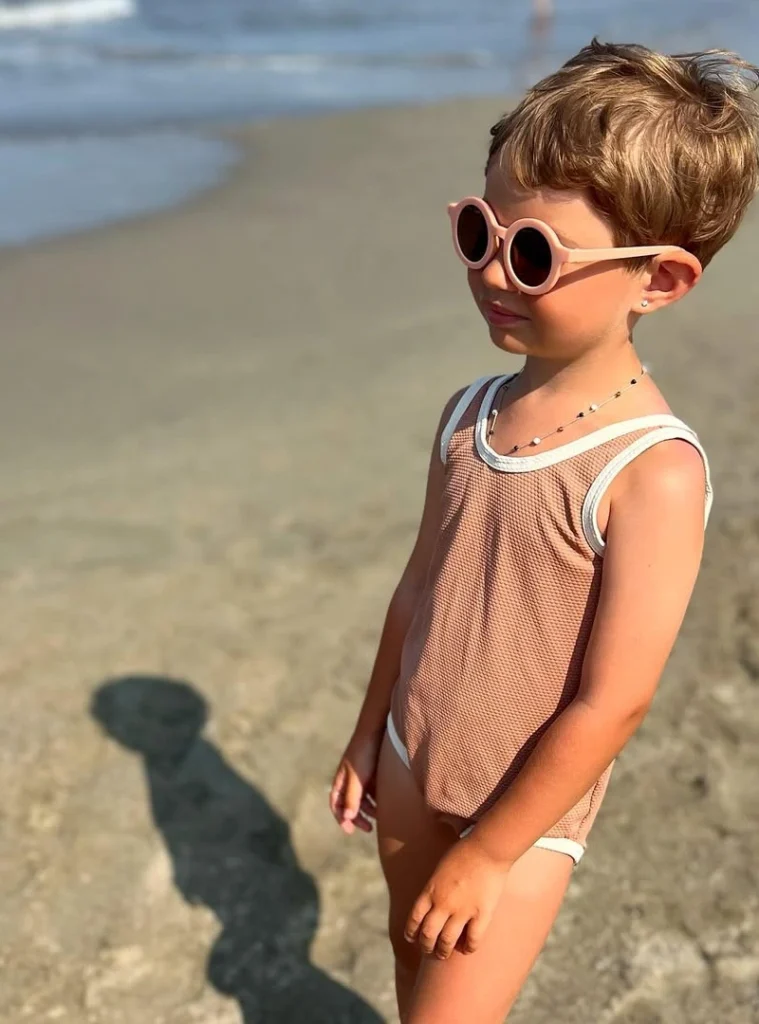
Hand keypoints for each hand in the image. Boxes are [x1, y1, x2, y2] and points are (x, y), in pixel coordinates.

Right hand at [329, 731, 381, 834]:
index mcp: (341, 779)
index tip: (350, 831)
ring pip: (362, 798)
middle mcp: (349, 778)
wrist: (377, 729)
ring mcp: (362, 775)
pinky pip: (373, 790)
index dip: (340, 818)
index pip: (335, 803)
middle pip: (349, 803)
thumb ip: (352, 797)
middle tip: (368, 829)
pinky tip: (386, 803)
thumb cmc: (364, 753)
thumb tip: (347, 817)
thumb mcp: (357, 777)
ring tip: (379, 816)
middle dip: (356, 817)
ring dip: (368, 809)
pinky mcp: (373, 771)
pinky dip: (377, 799)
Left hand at [405, 835, 512, 958]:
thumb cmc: (463, 852)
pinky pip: (473, 940)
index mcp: (430, 890)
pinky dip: (468, 948)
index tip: (411, 938)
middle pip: (428, 934)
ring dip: (443, 952)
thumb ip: (434, 887)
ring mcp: (462, 910)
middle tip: (428, 950)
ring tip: (444, 955)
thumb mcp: (440, 869)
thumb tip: (431, 903)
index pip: (414, 918)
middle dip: (425, 946)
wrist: (487, 848)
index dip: (411, 932)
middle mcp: (443, 903)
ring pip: (447, 941)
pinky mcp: (481, 914)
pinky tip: (467, 949)